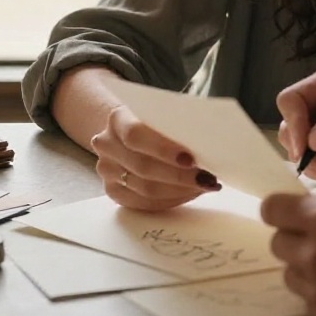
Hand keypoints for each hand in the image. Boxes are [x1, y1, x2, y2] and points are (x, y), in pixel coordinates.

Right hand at [91, 104, 221, 210]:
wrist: (131, 130)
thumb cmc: (158, 119)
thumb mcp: (167, 112)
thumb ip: (180, 124)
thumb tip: (208, 142)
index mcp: (119, 118)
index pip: (136, 135)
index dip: (163, 149)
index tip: (191, 159)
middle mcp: (107, 144)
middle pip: (143, 166)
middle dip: (180, 176)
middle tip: (207, 178)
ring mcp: (107, 169)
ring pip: (145, 188)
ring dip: (180, 190)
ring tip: (205, 185)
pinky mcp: (113, 191)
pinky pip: (143, 203)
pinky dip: (171, 200)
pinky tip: (190, 192)